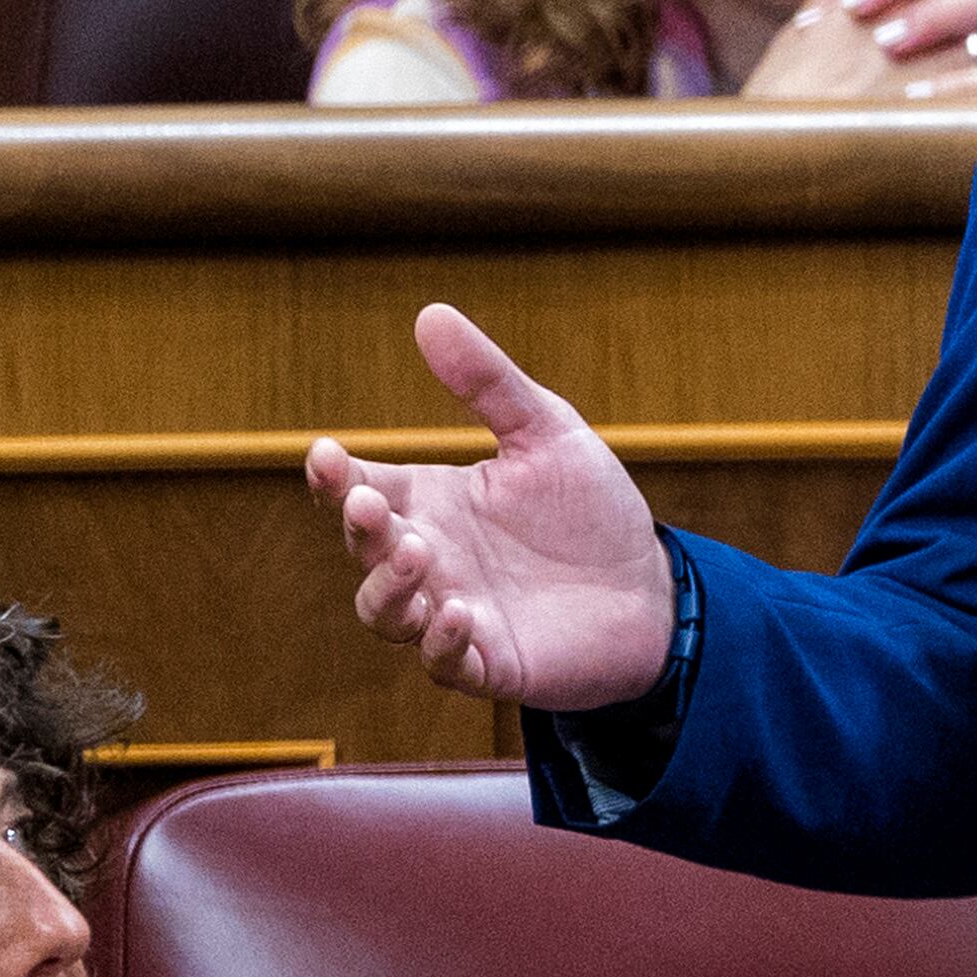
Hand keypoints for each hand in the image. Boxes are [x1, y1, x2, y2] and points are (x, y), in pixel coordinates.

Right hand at [310, 303, 675, 710]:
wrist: (651, 588)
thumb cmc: (590, 512)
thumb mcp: (546, 432)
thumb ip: (488, 382)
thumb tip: (429, 313)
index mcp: (431, 503)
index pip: (359, 489)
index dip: (333, 476)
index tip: (325, 453)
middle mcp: (430, 560)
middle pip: (364, 551)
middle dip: (358, 530)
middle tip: (366, 504)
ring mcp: (453, 614)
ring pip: (385, 613)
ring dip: (389, 587)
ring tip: (420, 554)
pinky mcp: (490, 663)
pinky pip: (444, 663)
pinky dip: (442, 642)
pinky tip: (460, 613)